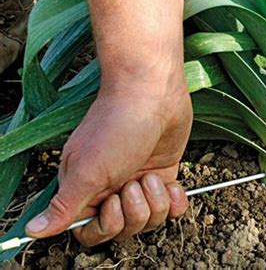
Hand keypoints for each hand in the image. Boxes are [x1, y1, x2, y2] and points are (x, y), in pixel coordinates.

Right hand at [25, 79, 192, 245]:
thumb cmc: (117, 125)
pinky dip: (174, 203)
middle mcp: (111, 187)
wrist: (153, 92)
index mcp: (85, 188)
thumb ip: (64, 205)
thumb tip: (33, 231)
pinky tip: (172, 186)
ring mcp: (138, 181)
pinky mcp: (162, 174)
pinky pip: (171, 207)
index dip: (107, 226)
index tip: (114, 201)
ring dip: (155, 202)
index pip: (92, 231)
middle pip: (125, 229)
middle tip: (134, 182)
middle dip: (135, 213)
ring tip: (151, 176)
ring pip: (150, 220)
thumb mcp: (88, 170)